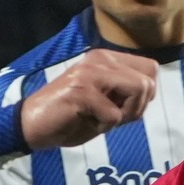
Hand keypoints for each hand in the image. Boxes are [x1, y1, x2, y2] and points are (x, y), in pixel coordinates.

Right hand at [18, 50, 158, 150]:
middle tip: (113, 116)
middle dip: (138, 107)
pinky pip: (114, 114)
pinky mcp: (82, 90)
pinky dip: (104, 126)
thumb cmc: (72, 117)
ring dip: (124, 115)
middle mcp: (101, 58)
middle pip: (149, 82)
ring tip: (100, 118)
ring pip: (138, 91)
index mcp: (107, 58)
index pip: (151, 68)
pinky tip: (85, 121)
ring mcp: (91, 72)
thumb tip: (149, 93)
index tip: (123, 106)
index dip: (145, 94)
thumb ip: (127, 93)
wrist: (32, 125)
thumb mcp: (106, 101)